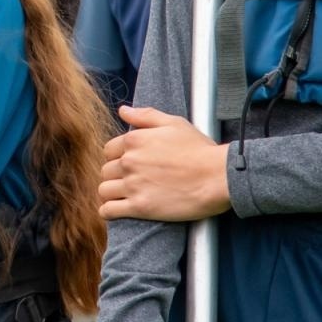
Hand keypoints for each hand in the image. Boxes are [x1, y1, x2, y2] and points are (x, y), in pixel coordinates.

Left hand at [98, 106, 231, 222]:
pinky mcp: (140, 207)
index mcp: (134, 140)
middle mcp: (129, 162)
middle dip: (115, 175)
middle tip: (129, 180)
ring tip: (122, 196)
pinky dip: (108, 211)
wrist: (217, 177)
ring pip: (104, 190)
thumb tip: (123, 110)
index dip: (118, 157)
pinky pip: (109, 211)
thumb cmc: (199, 150)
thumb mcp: (174, 123)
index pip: (109, 150)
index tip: (129, 164)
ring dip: (110, 193)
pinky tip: (116, 210)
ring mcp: (133, 185)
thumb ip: (145, 116)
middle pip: (106, 170)